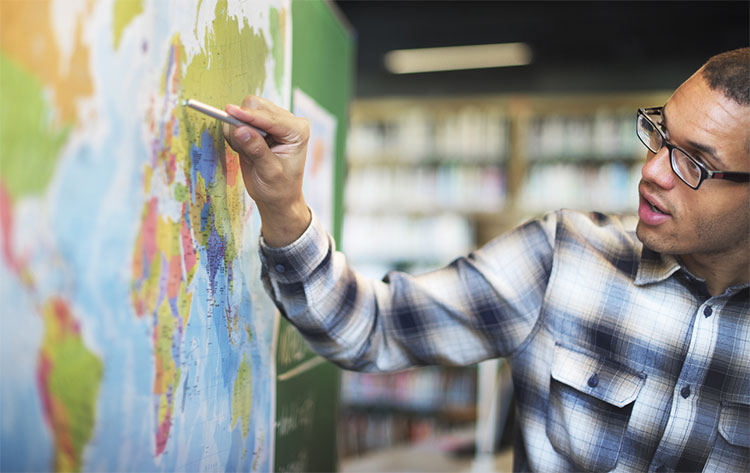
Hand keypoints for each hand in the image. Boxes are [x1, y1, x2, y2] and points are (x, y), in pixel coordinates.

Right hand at [223, 95, 311, 246]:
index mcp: (297, 130)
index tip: (229, 112)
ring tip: (246, 152)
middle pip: (256, 106)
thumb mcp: (269, 173)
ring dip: (238, 128)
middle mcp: (288, 122)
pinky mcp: (260, 126)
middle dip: (242, 122)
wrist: (278, 198)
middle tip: (240, 147)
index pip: (269, 117)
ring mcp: (273, 121)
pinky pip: (240, 119)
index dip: (249, 116)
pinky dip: (236, 132)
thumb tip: (240, 130)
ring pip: (246, 109)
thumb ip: (256, 150)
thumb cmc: (279, 188)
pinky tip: (244, 149)